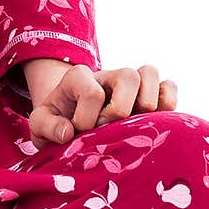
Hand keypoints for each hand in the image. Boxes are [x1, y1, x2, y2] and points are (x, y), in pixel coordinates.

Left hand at [27, 63, 177, 151]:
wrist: (70, 124)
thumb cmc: (56, 124)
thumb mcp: (39, 125)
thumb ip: (46, 127)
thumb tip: (68, 132)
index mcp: (78, 78)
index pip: (92, 92)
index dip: (86, 119)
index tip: (77, 133)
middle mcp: (108, 76)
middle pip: (129, 75)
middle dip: (120, 109)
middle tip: (107, 129)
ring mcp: (131, 84)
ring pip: (151, 74)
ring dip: (146, 104)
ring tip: (132, 125)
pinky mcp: (150, 96)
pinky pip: (169, 88)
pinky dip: (167, 104)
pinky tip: (151, 123)